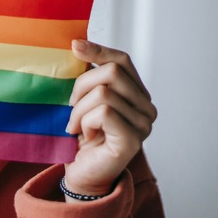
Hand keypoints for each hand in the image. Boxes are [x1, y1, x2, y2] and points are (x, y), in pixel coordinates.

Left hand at [63, 40, 155, 199]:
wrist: (80, 174)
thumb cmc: (81, 137)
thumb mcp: (82, 99)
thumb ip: (88, 75)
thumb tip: (78, 43)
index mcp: (136, 94)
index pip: (122, 61)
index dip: (99, 50)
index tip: (74, 46)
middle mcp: (146, 108)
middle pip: (111, 73)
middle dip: (81, 86)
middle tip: (71, 107)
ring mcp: (143, 125)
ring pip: (104, 93)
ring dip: (79, 109)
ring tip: (75, 125)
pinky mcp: (133, 140)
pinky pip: (104, 113)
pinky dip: (85, 122)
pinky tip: (84, 135)